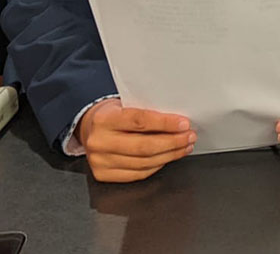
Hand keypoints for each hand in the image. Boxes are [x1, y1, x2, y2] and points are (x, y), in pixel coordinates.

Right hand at [77, 98, 195, 182]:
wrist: (90, 128)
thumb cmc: (113, 114)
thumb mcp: (125, 104)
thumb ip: (146, 111)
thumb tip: (178, 121)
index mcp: (104, 119)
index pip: (140, 121)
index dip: (165, 124)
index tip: (184, 124)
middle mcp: (99, 141)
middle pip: (144, 146)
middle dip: (173, 142)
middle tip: (189, 136)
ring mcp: (100, 161)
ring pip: (144, 162)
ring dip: (169, 155)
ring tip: (184, 147)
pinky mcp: (103, 175)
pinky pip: (138, 174)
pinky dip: (157, 166)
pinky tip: (167, 157)